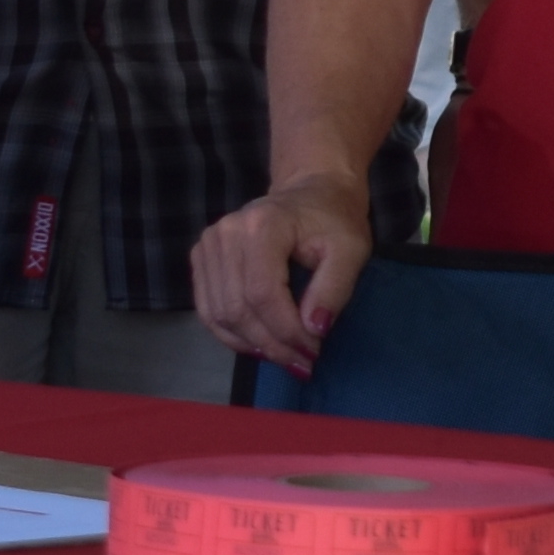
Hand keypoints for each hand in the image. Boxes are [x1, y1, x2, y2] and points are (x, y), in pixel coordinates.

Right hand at [190, 168, 373, 372]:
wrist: (310, 190)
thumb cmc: (333, 219)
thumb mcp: (351, 249)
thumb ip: (334, 288)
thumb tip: (314, 330)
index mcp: (262, 225)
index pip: (262, 293)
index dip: (286, 330)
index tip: (313, 351)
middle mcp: (225, 234)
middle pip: (237, 308)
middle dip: (272, 344)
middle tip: (303, 363)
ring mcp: (207, 246)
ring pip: (219, 315)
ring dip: (253, 345)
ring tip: (286, 358)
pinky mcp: (201, 259)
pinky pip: (209, 310)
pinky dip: (233, 336)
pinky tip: (261, 346)